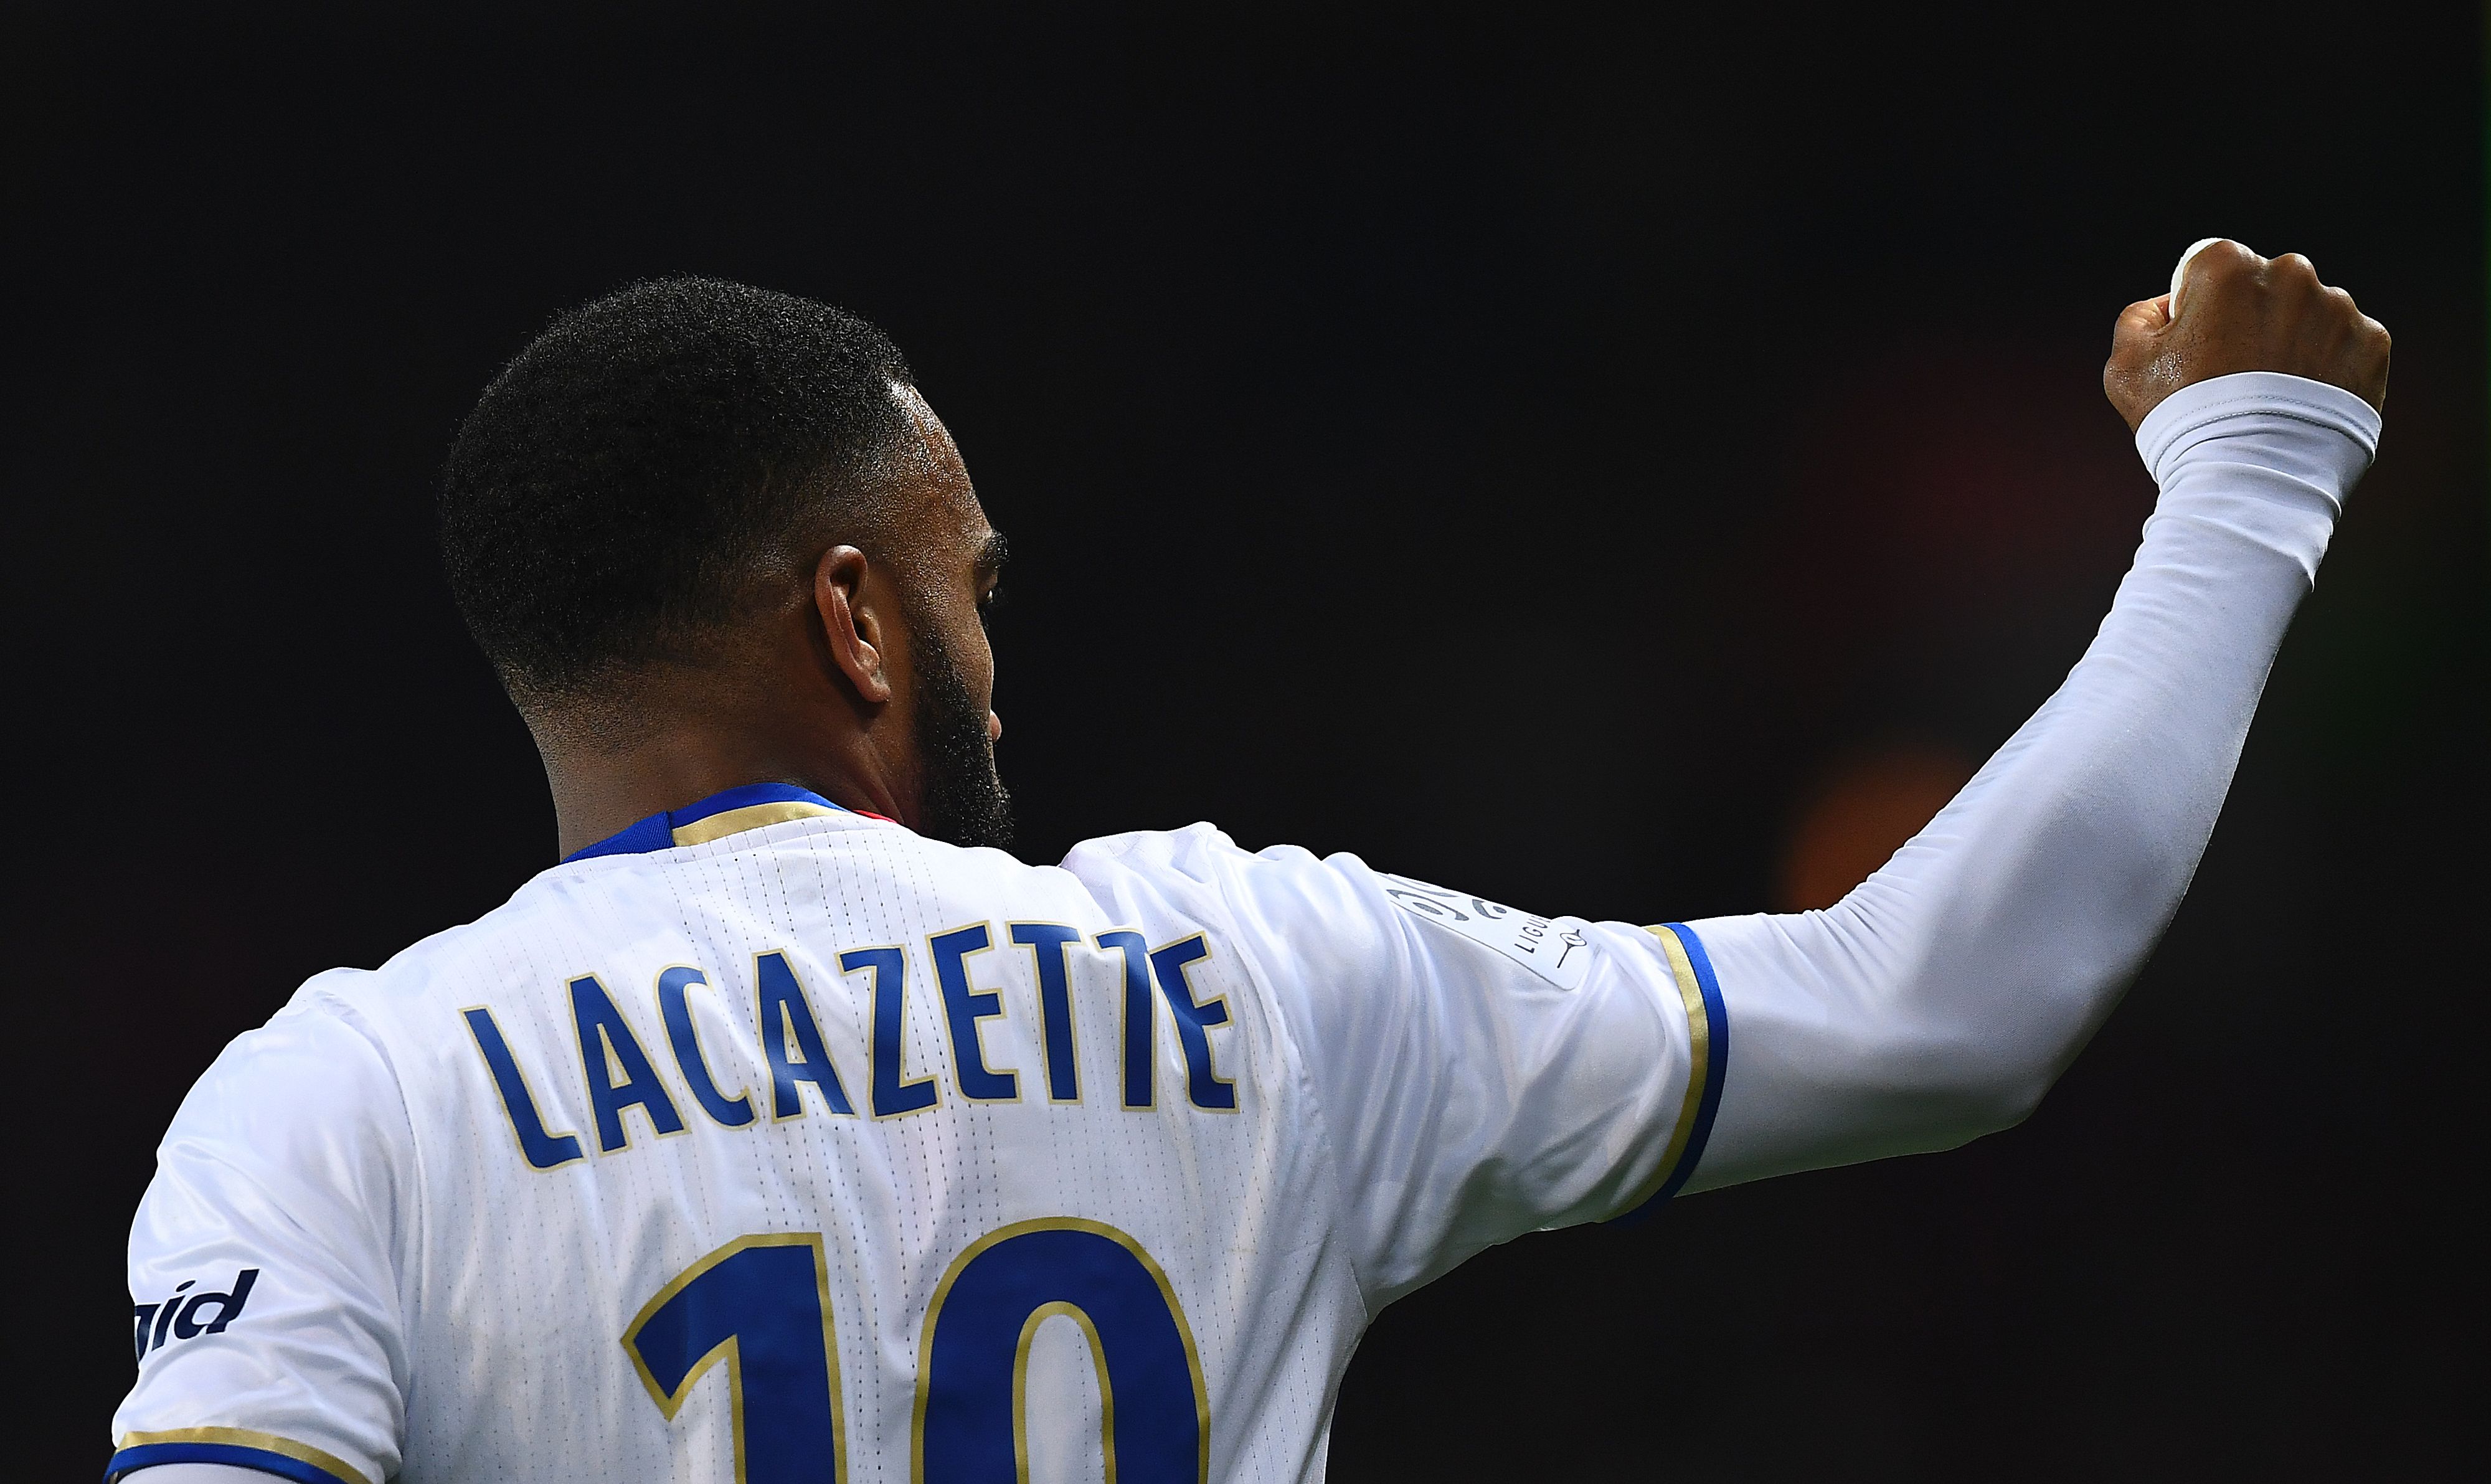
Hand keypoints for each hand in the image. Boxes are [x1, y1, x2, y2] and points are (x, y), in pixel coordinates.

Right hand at [2103, 240, 2389, 431]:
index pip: (2205, 267)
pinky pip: (2346, 346)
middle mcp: (2291, 273)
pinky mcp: (2372, 344)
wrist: (2253, 478)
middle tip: (2234, 379)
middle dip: (2248, 321)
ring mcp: (2338, 308)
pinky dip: (2329, 369)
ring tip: (2272, 398)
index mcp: (2227, 266)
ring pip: (2308, 315)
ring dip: (2291, 343)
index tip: (2196, 350)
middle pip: (2263, 287)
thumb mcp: (2127, 366)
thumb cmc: (2181, 420)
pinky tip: (2303, 404)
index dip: (2194, 309)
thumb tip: (2164, 306)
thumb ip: (2139, 317)